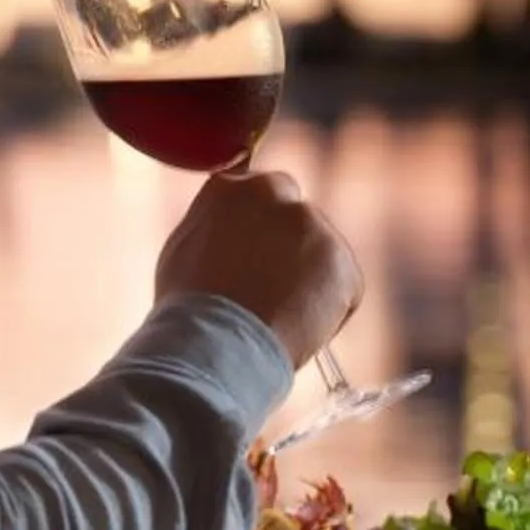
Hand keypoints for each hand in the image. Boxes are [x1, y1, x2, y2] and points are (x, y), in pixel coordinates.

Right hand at [155, 170, 362, 369]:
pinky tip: (298, 328)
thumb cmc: (190, 307)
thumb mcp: (185, 248)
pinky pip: (343, 288)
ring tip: (278, 317)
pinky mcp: (344, 263)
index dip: (259, 232)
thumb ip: (216, 225)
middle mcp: (277, 193)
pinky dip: (330, 311)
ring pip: (321, 254)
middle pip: (295, 217)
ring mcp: (315, 226)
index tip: (252, 259)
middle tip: (272, 289)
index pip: (260, 195)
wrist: (218, 343)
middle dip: (291, 246)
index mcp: (232, 186)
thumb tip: (228, 225)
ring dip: (309, 280)